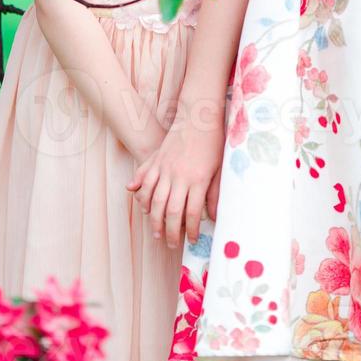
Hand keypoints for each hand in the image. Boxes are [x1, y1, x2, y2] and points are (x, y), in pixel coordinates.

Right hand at [127, 118, 224, 248]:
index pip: (193, 212)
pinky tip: (144, 207)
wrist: (198, 117)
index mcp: (197, 179)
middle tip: (171, 244)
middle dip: (171, 231)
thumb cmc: (212, 143)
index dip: (192, 230)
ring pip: (155, 200)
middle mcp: (179, 175)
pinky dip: (142, 196)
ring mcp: (165, 168)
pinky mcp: (156, 161)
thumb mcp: (218, 169)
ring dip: (154, 219)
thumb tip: (213, 218)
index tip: (193, 240)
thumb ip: (214, 194)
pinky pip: (145, 181)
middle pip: (171, 211)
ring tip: (156, 232)